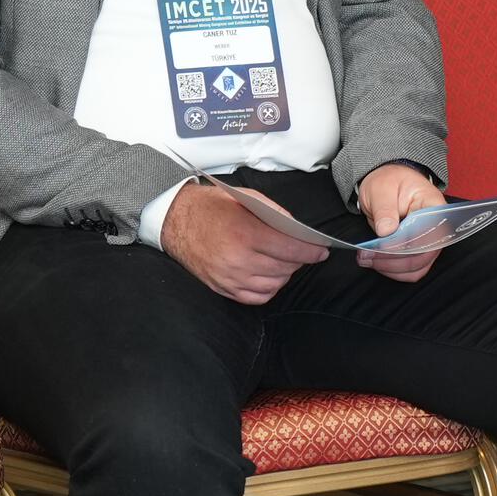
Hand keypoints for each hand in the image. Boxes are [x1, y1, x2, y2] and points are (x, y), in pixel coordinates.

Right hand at [160, 180, 328, 306]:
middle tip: (300, 249)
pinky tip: (267, 274)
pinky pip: (257, 297)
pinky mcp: (223, 289)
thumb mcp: (246, 197)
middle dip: (299, 259)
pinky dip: (269, 288)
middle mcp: (238, 260)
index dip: (312, 251)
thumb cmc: (210, 207)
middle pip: (285, 268)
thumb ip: (275, 214)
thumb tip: (299, 230)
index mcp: (245, 233)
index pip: (291, 248)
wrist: (174, 221)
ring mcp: (229, 278)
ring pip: (274, 285)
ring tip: (281, 259)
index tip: (321, 250)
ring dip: (284, 274)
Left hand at [353, 161, 449, 282]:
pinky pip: (412, 270)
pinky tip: (376, 262)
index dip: (404, 243)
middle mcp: (437, 228)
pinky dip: (394, 271)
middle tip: (367, 255)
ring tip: (367, 258)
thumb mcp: (382, 188)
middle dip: (393, 259)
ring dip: (391, 268)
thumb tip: (386, 232)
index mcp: (434, 207)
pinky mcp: (420, 252)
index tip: (382, 245)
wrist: (387, 183)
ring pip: (418, 267)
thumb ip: (385, 209)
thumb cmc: (388, 181)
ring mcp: (430, 242)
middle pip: (424, 254)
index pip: (427, 233)